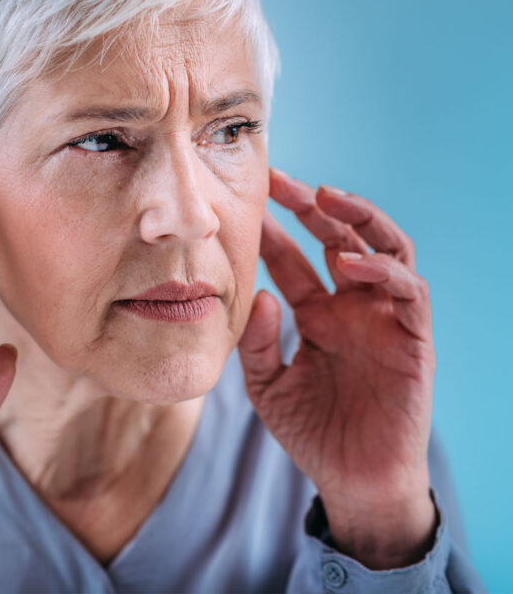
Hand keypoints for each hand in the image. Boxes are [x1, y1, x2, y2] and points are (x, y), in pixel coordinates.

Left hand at [237, 168, 436, 568]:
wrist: (353, 480)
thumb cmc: (313, 433)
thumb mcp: (267, 387)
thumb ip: (256, 343)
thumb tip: (260, 294)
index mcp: (318, 315)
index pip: (294, 261)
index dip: (273, 232)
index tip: (245, 204)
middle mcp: (353, 307)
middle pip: (339, 239)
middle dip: (312, 206)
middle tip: (279, 180)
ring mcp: (385, 319)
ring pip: (385, 249)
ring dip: (358, 219)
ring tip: (324, 198)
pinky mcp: (415, 338)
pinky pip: (409, 291)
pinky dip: (383, 270)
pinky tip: (351, 262)